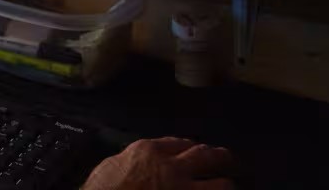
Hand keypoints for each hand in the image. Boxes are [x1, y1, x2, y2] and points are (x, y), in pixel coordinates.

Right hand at [82, 138, 234, 189]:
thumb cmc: (102, 189)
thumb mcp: (113, 165)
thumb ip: (135, 160)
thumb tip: (144, 162)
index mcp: (150, 152)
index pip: (179, 143)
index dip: (189, 146)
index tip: (194, 149)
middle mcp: (173, 168)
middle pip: (206, 156)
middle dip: (219, 156)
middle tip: (226, 158)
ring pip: (221, 185)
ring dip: (224, 184)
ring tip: (227, 184)